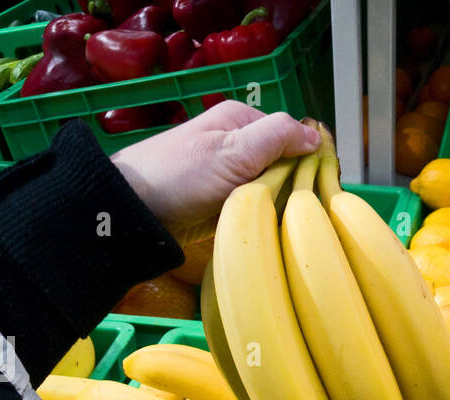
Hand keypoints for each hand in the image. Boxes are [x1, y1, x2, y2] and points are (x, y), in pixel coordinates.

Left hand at [111, 101, 319, 226]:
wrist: (134, 212)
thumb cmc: (180, 176)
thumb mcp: (233, 150)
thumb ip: (277, 137)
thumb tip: (315, 136)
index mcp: (241, 121)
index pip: (292, 137)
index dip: (306, 161)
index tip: (314, 188)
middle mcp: (237, 144)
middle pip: (283, 165)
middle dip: (289, 186)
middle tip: (293, 210)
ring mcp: (229, 174)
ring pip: (270, 189)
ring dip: (275, 206)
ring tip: (277, 221)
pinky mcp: (221, 202)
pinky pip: (253, 207)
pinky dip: (259, 217)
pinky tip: (262, 228)